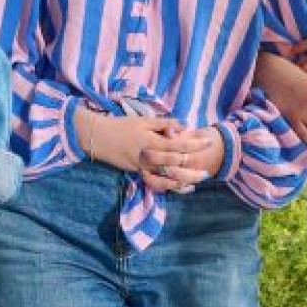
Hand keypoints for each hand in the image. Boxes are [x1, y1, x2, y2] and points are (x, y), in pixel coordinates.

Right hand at [79, 110, 214, 192]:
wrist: (99, 137)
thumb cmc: (122, 125)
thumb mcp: (143, 120)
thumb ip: (164, 123)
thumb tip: (183, 125)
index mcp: (151, 140)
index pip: (178, 144)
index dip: (195, 144)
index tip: (208, 142)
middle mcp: (149, 156)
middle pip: (175, 164)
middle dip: (192, 168)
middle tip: (207, 171)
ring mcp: (142, 167)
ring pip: (166, 177)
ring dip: (183, 181)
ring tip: (196, 182)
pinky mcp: (137, 172)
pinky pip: (155, 182)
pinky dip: (168, 186)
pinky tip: (179, 187)